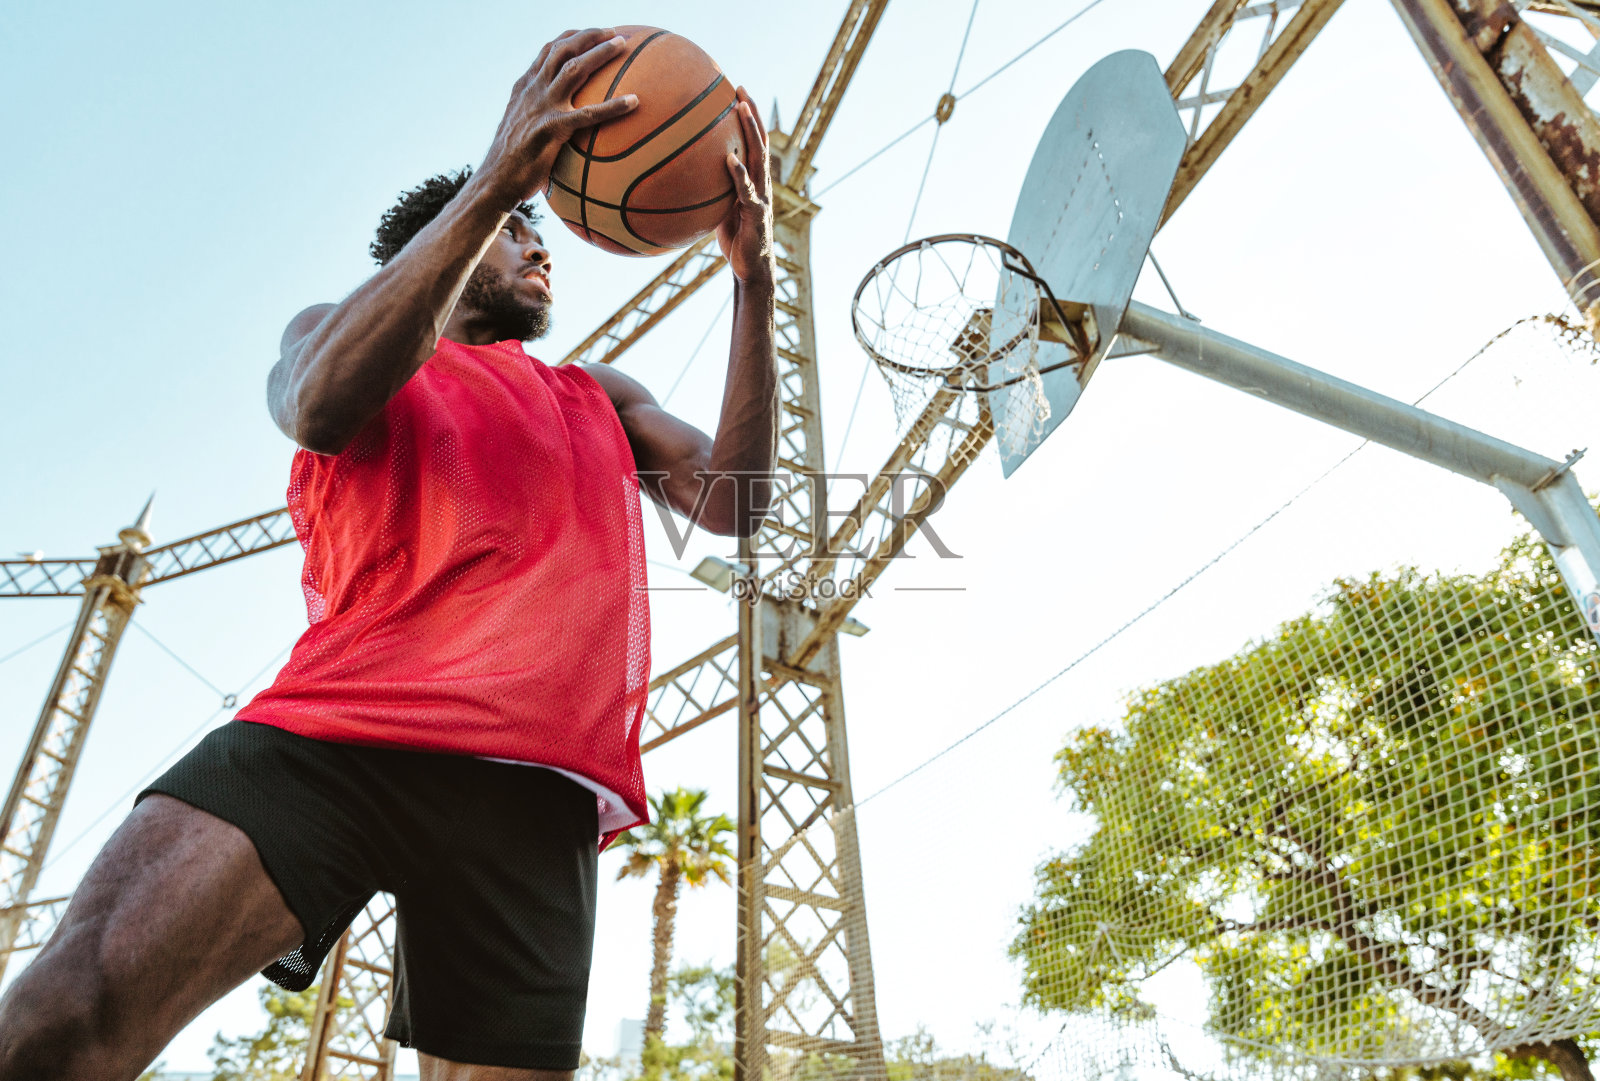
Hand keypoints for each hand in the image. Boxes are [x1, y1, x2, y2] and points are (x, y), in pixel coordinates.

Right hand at [478, 29, 639, 205]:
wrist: (494, 181)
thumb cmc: (511, 164)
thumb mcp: (520, 131)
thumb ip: (536, 119)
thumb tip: (557, 126)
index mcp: (525, 89)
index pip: (547, 52)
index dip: (569, 37)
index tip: (588, 32)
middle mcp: (533, 91)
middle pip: (562, 50)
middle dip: (588, 35)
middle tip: (613, 31)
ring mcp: (542, 107)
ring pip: (574, 69)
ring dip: (600, 53)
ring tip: (623, 45)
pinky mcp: (552, 129)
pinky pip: (588, 114)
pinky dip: (613, 106)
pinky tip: (635, 102)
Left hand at [716, 88, 774, 285]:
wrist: (751, 268)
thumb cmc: (734, 239)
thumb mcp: (718, 208)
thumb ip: (708, 189)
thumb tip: (679, 175)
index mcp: (754, 180)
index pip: (752, 142)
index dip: (747, 118)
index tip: (736, 92)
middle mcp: (761, 183)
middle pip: (759, 141)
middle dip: (752, 113)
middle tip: (741, 88)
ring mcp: (761, 196)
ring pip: (758, 157)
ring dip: (751, 131)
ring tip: (740, 109)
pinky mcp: (756, 214)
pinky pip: (746, 190)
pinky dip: (738, 173)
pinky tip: (729, 159)